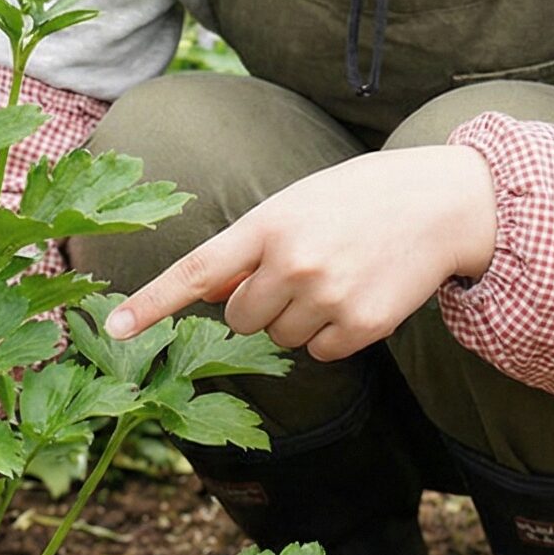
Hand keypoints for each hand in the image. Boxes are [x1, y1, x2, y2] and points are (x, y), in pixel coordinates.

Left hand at [105, 145, 498, 359]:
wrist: (439, 203)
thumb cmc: (351, 201)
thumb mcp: (289, 207)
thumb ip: (245, 250)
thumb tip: (204, 292)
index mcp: (265, 226)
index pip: (194, 271)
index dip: (151, 303)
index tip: (114, 328)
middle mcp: (292, 263)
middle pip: (238, 318)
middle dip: (259, 302)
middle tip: (299, 269)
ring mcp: (328, 296)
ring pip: (279, 338)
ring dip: (297, 318)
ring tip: (334, 277)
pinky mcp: (364, 325)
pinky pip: (320, 353)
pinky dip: (332, 335)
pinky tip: (357, 296)